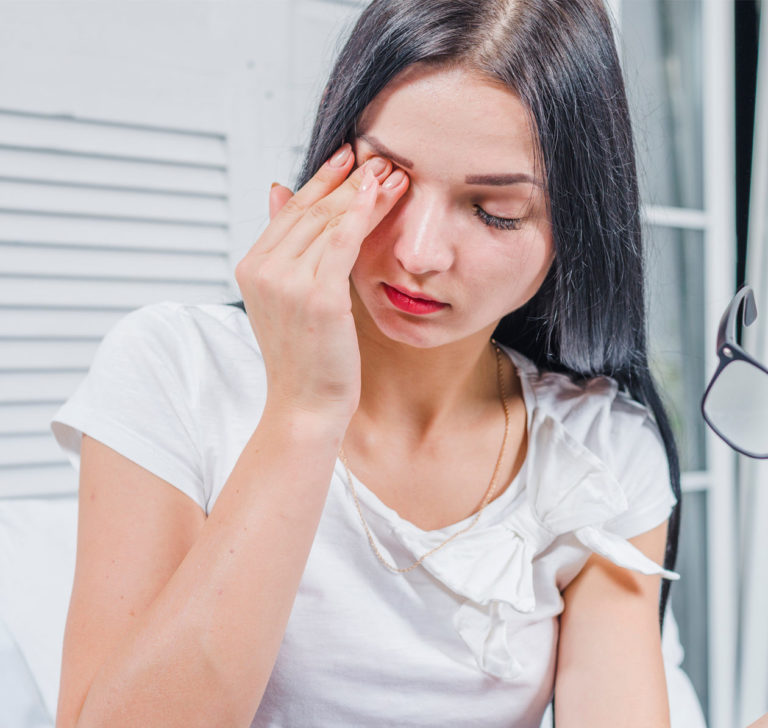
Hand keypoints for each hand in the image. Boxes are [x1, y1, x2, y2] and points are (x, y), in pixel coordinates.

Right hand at [234, 146, 408, 426]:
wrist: (305, 405)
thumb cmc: (305, 357)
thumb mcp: (286, 296)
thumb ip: (283, 244)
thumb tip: (277, 189)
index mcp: (252, 267)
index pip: (291, 210)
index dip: (322, 180)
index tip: (348, 156)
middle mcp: (263, 270)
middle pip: (311, 210)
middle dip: (347, 180)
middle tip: (379, 156)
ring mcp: (287, 282)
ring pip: (328, 221)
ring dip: (362, 192)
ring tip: (390, 171)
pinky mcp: (317, 297)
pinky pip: (342, 242)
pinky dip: (361, 213)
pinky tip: (378, 193)